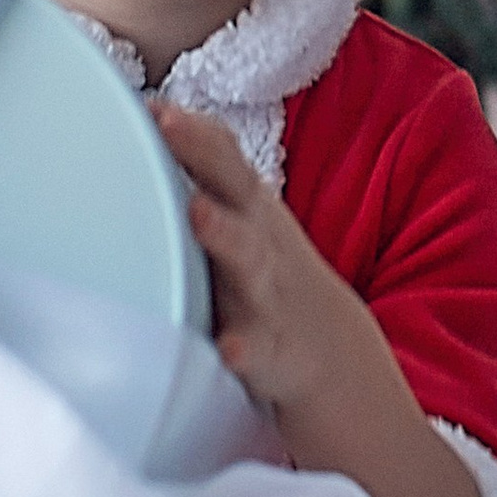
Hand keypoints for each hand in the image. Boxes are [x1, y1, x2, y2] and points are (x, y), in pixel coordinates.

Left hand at [156, 105, 483, 496]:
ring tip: (196, 214)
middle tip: (168, 121)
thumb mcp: (248, 260)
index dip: (192, 131)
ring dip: (224, 238)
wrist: (356, 396)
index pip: (226, 166)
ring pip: (250, 267)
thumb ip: (207, 218)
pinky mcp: (283, 367)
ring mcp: (279, 310)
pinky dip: (244, 351)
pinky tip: (224, 348)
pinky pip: (260, 357)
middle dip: (205, 156)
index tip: (152, 99)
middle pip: (238, 196)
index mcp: (259, 229)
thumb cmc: (284, 319)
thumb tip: (141, 172)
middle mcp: (270, 259)